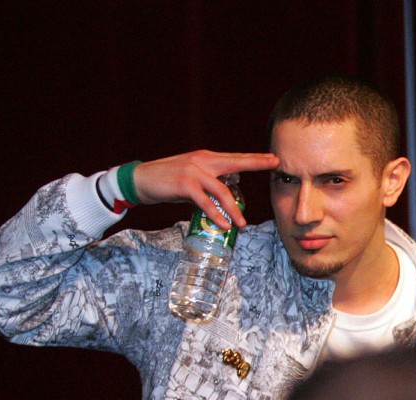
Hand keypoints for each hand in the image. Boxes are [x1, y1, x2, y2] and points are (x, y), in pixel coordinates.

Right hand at [132, 150, 280, 227]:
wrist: (140, 179)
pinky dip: (216, 214)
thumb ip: (211, 182)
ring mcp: (193, 172)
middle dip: (256, 163)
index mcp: (206, 158)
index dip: (254, 158)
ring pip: (221, 190)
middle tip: (275, 165)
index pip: (235, 158)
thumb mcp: (193, 177)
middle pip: (235, 163)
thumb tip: (229, 191)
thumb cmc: (168, 180)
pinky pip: (205, 202)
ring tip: (242, 224)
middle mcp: (202, 161)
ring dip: (234, 209)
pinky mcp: (184, 185)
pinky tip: (223, 223)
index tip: (273, 158)